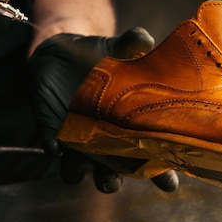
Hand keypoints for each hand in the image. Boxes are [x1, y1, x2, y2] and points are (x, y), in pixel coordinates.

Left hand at [29, 27, 178, 192]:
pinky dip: (53, 146)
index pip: (151, 158)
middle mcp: (105, 142)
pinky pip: (51, 145)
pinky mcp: (52, 130)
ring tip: (81, 163)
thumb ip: (132, 45)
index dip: (161, 174)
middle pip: (112, 174)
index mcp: (131, 128)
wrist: (64, 50)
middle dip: (112, 180)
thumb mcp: (119, 48)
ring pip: (78, 169)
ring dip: (79, 170)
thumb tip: (143, 39)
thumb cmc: (102, 56)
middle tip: (115, 178)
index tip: (169, 182)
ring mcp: (77, 140)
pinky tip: (54, 144)